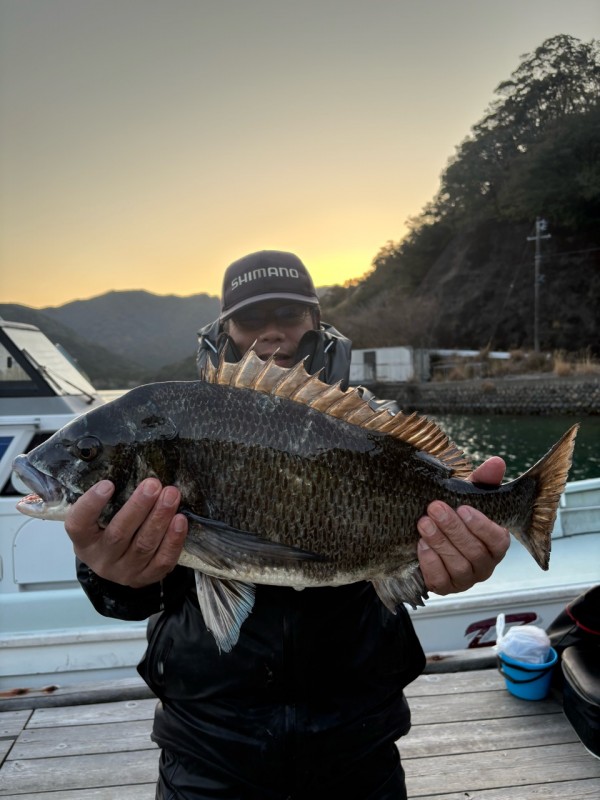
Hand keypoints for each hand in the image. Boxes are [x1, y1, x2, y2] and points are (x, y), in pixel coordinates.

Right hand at [65, 478, 187, 586]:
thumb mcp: (98, 517)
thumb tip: (133, 465)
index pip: (79, 523)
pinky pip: (162, 561)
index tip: (108, 484)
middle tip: (153, 484)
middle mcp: (101, 558)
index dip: (92, 504)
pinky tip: (180, 520)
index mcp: (83, 539)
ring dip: (160, 518)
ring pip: (144, 546)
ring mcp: (124, 571)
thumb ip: (109, 499)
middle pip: (119, 534)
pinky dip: (173, 540)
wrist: (116, 563)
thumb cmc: (107, 529)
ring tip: (172, 495)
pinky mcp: (146, 578)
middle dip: (139, 507)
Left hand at [417, 457, 509, 594]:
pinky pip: (440, 581)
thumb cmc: (454, 515)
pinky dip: (430, 563)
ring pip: (458, 567)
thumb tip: (496, 462)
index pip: (498, 541)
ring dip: (440, 543)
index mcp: (495, 544)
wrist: (425, 534)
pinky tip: (421, 545)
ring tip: (424, 523)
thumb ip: (483, 481)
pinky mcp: (444, 588)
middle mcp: (484, 565)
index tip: (462, 507)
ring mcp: (465, 580)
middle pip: (475, 553)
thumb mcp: (466, 496)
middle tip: (434, 508)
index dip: (481, 525)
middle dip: (453, 529)